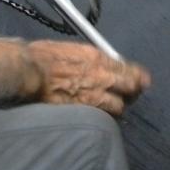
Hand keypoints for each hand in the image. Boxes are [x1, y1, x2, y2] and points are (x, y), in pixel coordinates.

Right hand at [25, 41, 150, 116]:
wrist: (28, 71)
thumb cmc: (42, 56)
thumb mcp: (70, 49)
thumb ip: (87, 58)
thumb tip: (96, 63)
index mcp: (97, 57)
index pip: (127, 69)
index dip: (136, 76)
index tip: (141, 80)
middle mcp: (102, 76)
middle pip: (131, 87)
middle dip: (133, 92)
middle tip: (131, 96)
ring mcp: (95, 96)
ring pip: (119, 107)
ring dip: (118, 108)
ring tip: (113, 111)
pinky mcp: (86, 112)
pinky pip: (103, 119)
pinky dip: (105, 120)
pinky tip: (101, 120)